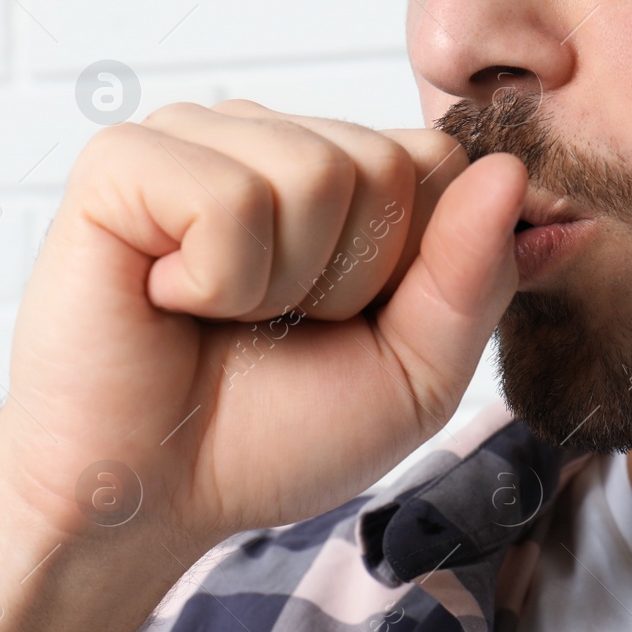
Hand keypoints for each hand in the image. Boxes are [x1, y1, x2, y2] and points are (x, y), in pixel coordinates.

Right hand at [0, 99, 526, 548]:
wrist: (147, 493)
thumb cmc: (266, 434)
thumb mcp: (413, 374)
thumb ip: (473, 279)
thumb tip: (510, 171)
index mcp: (334, 173)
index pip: (438, 162)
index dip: (410, 267)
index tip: (342, 324)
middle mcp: (264, 137)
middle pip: (386, 162)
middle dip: (348, 281)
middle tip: (271, 326)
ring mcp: (191, 138)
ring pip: (316, 171)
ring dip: (278, 286)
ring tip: (220, 315)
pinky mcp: (121, 163)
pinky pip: (229, 197)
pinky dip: (214, 280)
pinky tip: (167, 298)